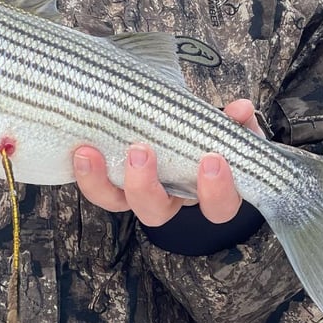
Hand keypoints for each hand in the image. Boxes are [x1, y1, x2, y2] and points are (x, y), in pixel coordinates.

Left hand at [72, 98, 262, 226]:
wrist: (172, 125)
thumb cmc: (201, 134)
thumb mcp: (222, 128)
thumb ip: (235, 121)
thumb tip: (241, 109)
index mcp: (203, 190)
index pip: (218, 207)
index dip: (216, 192)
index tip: (212, 160)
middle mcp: (167, 197)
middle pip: (155, 212)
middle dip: (145, 186)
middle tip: (141, 151)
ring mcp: (135, 191)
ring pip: (117, 203)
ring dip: (101, 181)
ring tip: (89, 151)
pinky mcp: (109, 179)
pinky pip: (95, 185)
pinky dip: (85, 171)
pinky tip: (80, 149)